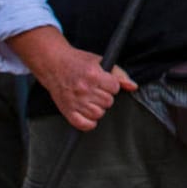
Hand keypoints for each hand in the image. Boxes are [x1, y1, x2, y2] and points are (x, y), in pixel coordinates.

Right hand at [6, 26, 136, 130]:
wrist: (53, 64)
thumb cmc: (77, 62)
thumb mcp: (101, 62)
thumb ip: (119, 74)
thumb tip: (133, 86)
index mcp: (93, 75)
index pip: (115, 88)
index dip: (112, 85)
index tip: (104, 82)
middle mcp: (84, 89)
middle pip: (108, 102)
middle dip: (105, 96)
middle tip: (96, 90)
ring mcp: (74, 101)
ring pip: (98, 114)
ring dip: (97, 108)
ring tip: (91, 100)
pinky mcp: (66, 110)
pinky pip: (84, 125)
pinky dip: (88, 122)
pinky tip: (87, 113)